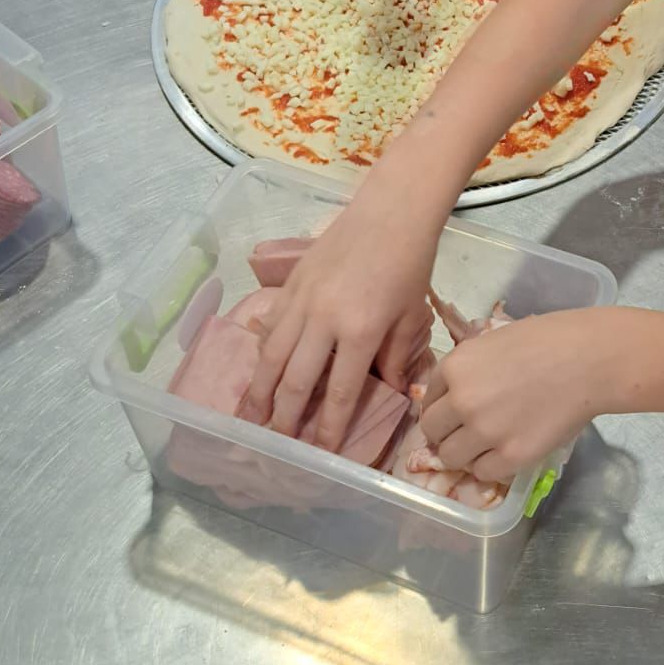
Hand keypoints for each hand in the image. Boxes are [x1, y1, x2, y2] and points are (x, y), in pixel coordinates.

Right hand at [239, 191, 444, 449]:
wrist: (391, 212)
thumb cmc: (410, 263)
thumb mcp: (411, 316)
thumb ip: (395, 358)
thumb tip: (388, 393)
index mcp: (360, 331)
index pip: (340, 392)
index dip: (329, 427)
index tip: (321, 453)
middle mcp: (324, 319)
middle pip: (296, 380)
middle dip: (285, 417)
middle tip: (278, 444)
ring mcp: (302, 300)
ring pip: (271, 354)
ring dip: (261, 390)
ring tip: (252, 416)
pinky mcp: (290, 283)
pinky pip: (270, 324)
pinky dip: (261, 350)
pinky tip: (258, 369)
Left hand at [418, 307, 612, 483]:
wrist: (588, 359)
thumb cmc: (546, 341)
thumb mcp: (492, 343)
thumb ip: (467, 370)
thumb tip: (454, 398)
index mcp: (455, 368)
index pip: (428, 400)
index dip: (444, 408)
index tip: (457, 413)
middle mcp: (461, 401)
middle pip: (433, 432)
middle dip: (448, 433)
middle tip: (469, 431)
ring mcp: (485, 431)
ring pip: (452, 457)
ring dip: (465, 453)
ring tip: (488, 444)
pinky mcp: (511, 456)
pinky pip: (483, 472)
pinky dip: (490, 466)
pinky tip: (506, 452)